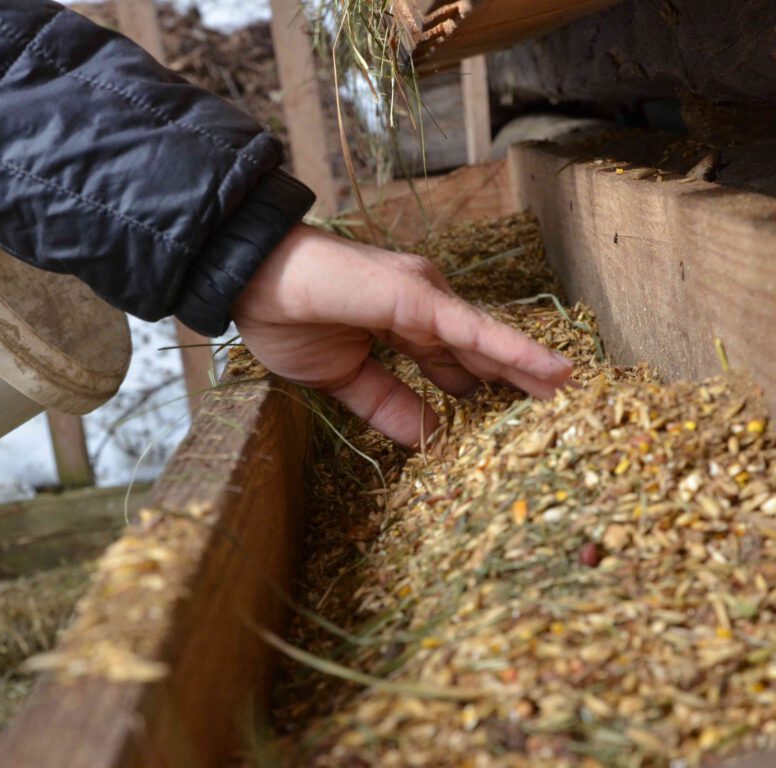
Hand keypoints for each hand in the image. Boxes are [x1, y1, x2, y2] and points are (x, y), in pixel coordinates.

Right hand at [231, 224, 573, 446]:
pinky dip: (518, 352)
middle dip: (515, 378)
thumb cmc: (286, 321)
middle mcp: (422, 308)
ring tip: (570, 391)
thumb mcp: (343, 380)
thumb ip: (387, 405)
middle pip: (481, 351)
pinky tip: (553, 372)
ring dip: (529, 367)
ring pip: (488, 341)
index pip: (452, 361)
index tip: (504, 419)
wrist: (253, 282)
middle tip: (555, 406)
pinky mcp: (422, 299)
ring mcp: (425, 299)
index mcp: (400, 326)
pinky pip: (477, 332)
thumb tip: (428, 438)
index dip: (478, 387)